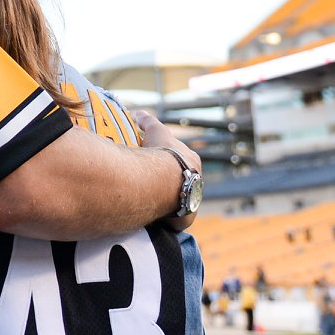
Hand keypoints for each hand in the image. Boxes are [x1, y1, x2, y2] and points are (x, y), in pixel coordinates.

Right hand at [132, 109, 199, 230]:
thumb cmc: (162, 153)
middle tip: (153, 186)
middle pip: (183, 183)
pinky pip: (176, 221)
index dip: (171, 163)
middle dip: (171, 186)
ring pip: (181, 203)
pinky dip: (167, 221)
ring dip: (169, 204)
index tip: (158, 165)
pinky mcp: (185, 217)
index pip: (184, 161)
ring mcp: (192, 200)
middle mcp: (197, 180)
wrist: (164, 178)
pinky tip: (156, 220)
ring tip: (151, 204)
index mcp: (193, 161)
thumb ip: (147, 121)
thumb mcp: (155, 131)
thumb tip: (138, 113)